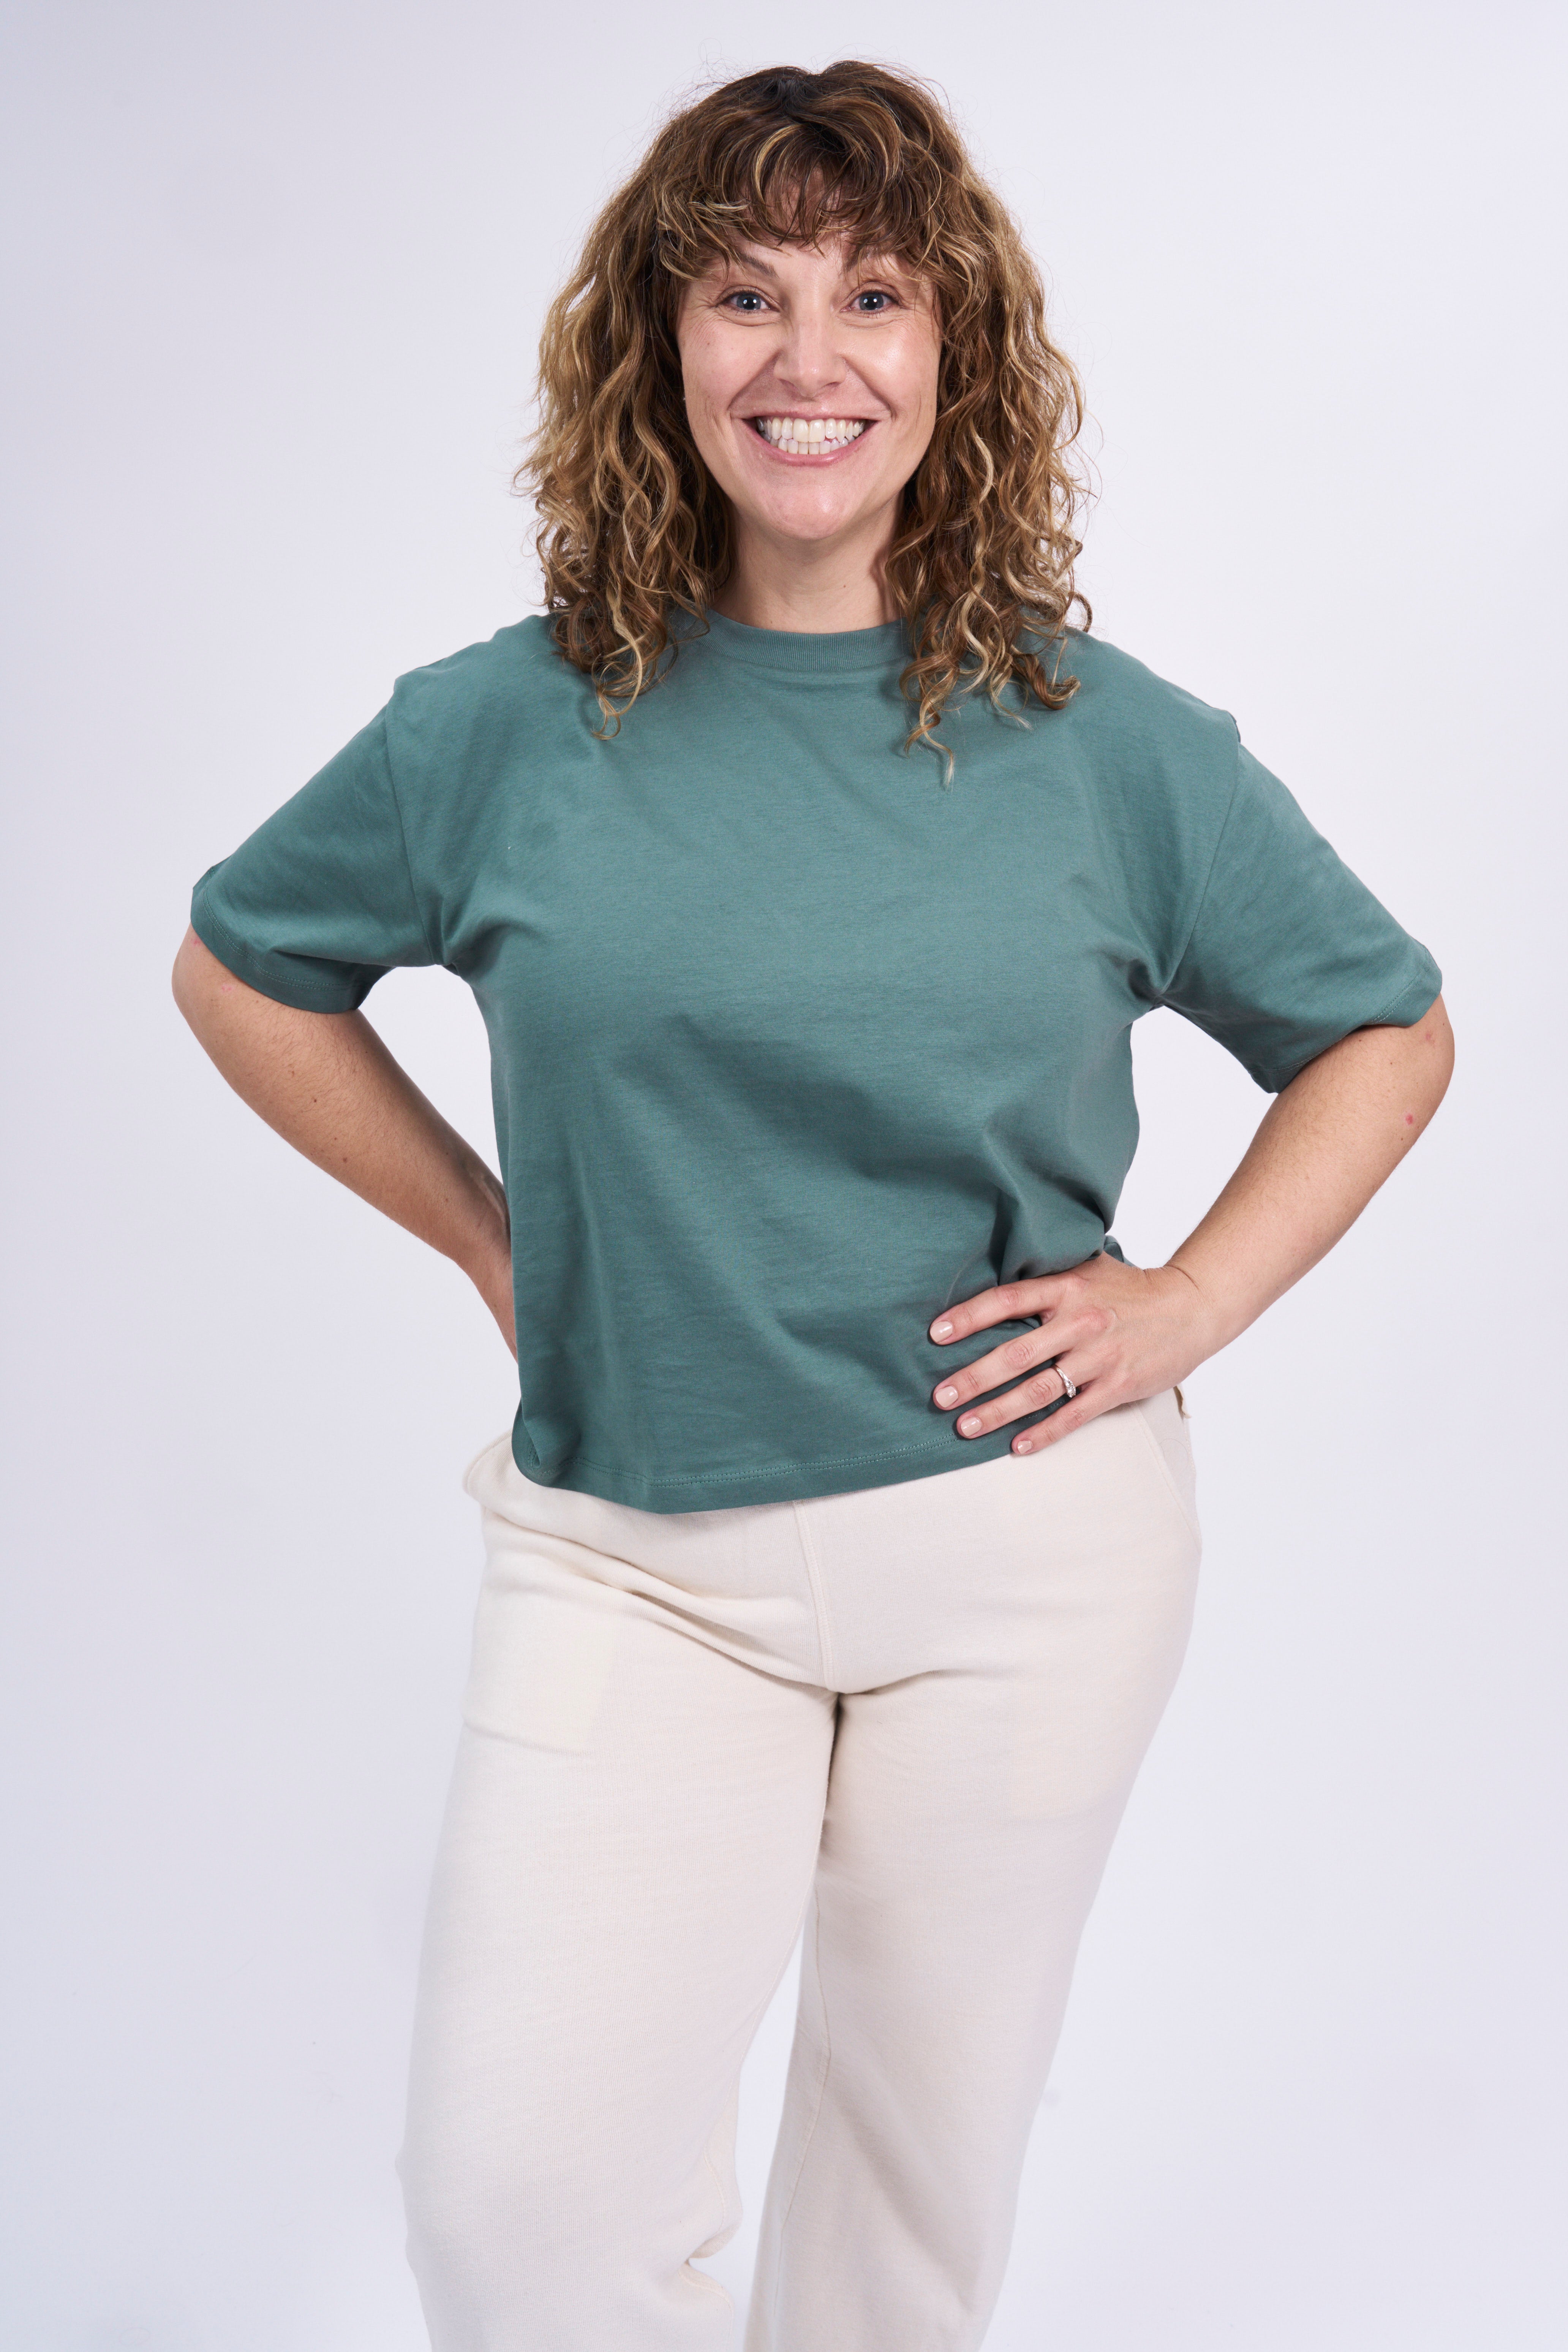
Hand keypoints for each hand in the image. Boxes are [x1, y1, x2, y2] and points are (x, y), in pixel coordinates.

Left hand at [928, 1253, 1217, 1453]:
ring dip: (998, 1411)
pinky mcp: (1118, 1385)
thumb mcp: (1089, 1267)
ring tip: (964, 1426)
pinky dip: (1044, 1433)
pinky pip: (1074, 1415)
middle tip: (939, 1396)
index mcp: (1068, 1288)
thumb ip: (1048, 1275)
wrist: (1191, 1308)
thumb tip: (996, 1271)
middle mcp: (1081, 1322)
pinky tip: (1017, 1446)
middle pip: (1016, 1352)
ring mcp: (1100, 1357)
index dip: (969, 1317)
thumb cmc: (1131, 1288)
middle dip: (974, 1377)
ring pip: (1039, 1389)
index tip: (936, 1335)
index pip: (1008, 1300)